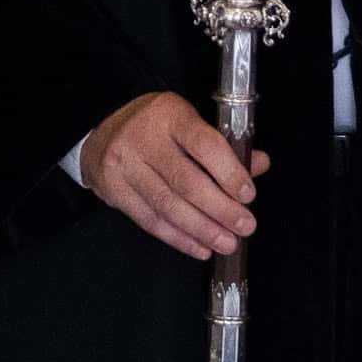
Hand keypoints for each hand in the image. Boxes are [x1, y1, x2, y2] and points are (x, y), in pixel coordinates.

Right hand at [82, 90, 257, 260]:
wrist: (102, 137)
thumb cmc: (155, 130)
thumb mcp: (188, 123)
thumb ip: (224, 146)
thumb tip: (259, 164)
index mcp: (170, 114)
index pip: (203, 144)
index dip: (228, 172)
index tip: (248, 195)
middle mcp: (144, 138)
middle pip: (186, 180)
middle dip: (220, 209)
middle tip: (245, 226)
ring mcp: (125, 165)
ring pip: (168, 205)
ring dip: (202, 229)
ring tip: (227, 243)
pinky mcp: (114, 190)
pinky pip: (150, 220)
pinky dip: (178, 238)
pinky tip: (200, 247)